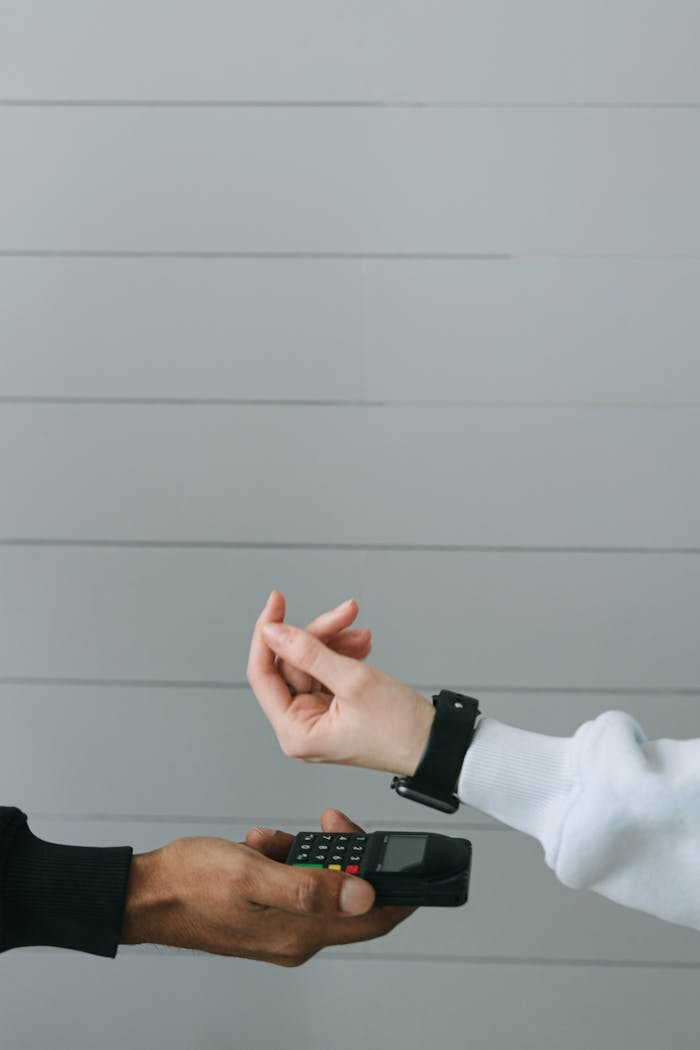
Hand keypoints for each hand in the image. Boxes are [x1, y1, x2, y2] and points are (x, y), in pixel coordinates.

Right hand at [120, 809, 412, 965]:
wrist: (146, 894)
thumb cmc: (190, 883)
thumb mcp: (252, 874)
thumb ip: (309, 885)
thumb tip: (362, 894)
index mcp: (300, 932)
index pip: (372, 919)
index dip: (401, 894)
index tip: (414, 864)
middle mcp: (296, 936)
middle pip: (349, 898)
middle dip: (345, 857)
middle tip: (328, 825)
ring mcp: (280, 927)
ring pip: (320, 884)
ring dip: (307, 854)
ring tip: (274, 839)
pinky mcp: (266, 914)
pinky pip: (294, 882)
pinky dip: (285, 858)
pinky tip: (262, 845)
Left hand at [247, 591, 434, 774]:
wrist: (434, 743)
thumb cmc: (400, 729)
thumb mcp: (353, 681)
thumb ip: (309, 652)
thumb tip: (273, 632)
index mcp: (295, 732)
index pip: (262, 675)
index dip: (268, 634)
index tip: (276, 604)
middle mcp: (301, 727)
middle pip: (292, 664)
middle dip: (320, 635)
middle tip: (345, 614)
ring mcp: (318, 718)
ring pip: (311, 663)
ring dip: (335, 642)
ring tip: (361, 634)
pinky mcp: (335, 709)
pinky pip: (327, 672)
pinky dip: (343, 655)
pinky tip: (361, 647)